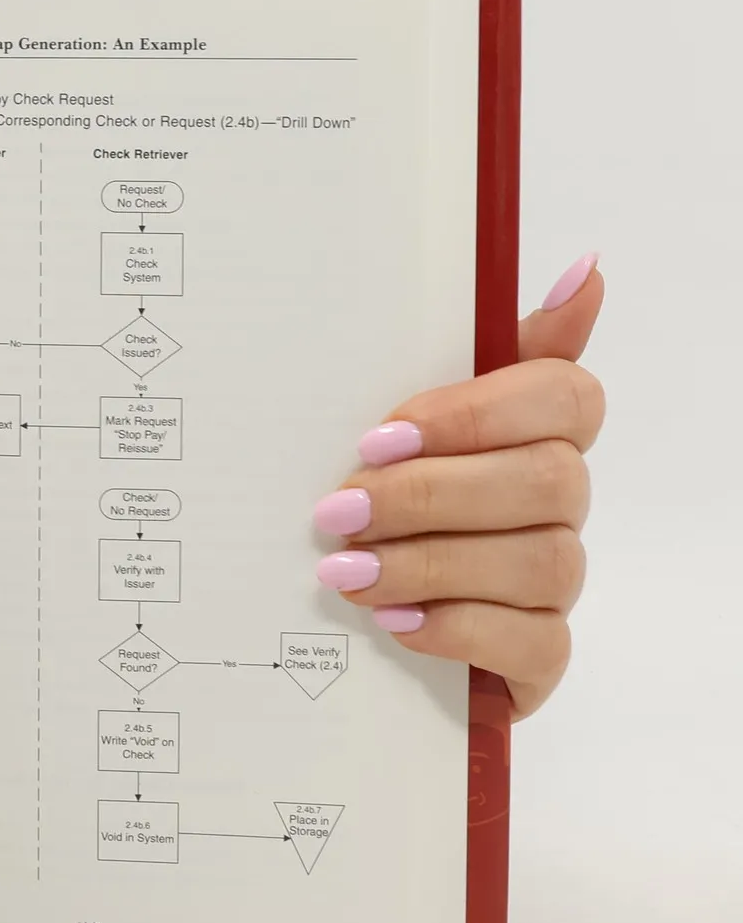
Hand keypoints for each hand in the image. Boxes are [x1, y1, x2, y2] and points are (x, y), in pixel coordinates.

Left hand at [312, 253, 604, 718]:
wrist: (356, 610)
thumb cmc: (384, 494)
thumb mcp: (405, 417)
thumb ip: (481, 347)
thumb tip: (584, 271)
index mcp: (535, 430)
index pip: (563, 395)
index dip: (474, 414)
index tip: (379, 435)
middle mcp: (559, 500)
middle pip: (546, 482)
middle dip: (429, 497)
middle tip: (338, 513)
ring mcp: (555, 579)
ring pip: (540, 562)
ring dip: (430, 565)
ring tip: (345, 573)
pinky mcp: (539, 652)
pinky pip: (535, 643)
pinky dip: (460, 630)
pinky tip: (396, 622)